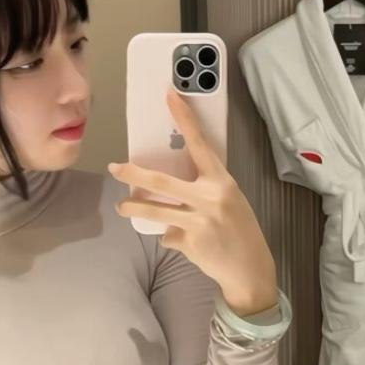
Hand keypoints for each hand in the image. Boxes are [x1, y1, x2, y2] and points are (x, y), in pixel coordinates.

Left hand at [110, 91, 278, 316]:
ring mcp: (199, 221)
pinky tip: (186, 242)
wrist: (250, 269)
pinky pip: (168, 235)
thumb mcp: (228, 200)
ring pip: (155, 210)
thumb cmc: (238, 229)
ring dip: (133, 207)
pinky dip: (171, 237)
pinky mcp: (190, 242)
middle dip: (134, 173)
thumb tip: (168, 184)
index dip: (184, 118)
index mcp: (221, 181)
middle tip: (115, 167)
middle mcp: (210, 198)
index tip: (169, 95)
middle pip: (162, 181)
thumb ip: (203, 188)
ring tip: (122, 207)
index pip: (199, 143)